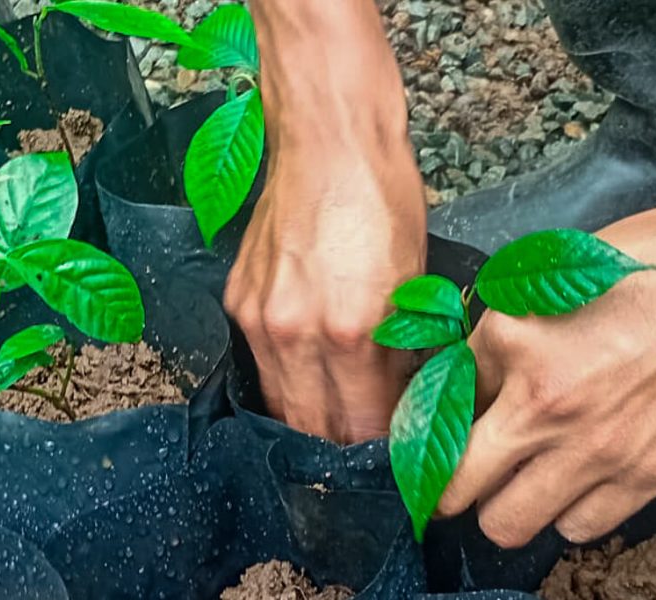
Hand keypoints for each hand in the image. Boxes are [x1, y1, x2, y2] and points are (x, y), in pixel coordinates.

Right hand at [227, 0, 427, 442]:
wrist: (329, 140)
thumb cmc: (385, 200)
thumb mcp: (417, 281)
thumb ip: (404, 352)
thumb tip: (404, 401)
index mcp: (354, 331)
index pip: (366, 425)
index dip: (383, 451)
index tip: (398, 461)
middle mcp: (297, 335)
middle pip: (316, 430)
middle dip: (345, 450)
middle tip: (368, 456)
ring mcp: (260, 320)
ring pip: (282, 407)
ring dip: (312, 425)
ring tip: (340, 430)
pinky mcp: (238, 304)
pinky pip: (262, 369)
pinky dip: (288, 385)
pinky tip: (311, 384)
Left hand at [435, 162, 655, 547]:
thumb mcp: (553, 273)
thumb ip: (503, 335)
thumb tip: (467, 384)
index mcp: (512, 339)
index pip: (437, 410)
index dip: (435, 423)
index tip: (439, 433)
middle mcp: (544, 403)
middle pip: (457, 489)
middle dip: (449, 485)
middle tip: (461, 475)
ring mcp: (596, 447)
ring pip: (508, 524)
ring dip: (504, 505)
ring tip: (520, 481)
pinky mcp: (646, 474)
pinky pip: (577, 527)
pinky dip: (567, 512)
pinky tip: (576, 480)